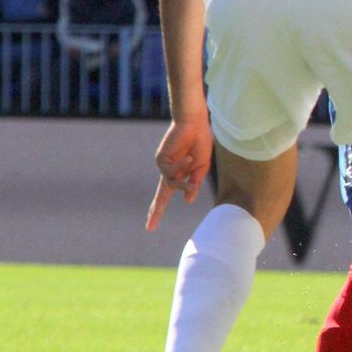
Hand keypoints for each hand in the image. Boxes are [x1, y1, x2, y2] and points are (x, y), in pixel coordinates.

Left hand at [147, 115, 212, 230]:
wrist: (193, 123)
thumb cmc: (199, 143)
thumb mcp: (201, 167)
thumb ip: (195, 183)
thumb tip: (188, 200)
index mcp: (178, 174)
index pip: (166, 195)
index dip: (159, 209)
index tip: (151, 225)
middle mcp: (169, 172)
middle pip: (161, 195)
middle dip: (156, 211)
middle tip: (150, 228)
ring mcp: (164, 166)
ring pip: (172, 183)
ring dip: (185, 178)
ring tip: (194, 159)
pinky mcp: (161, 159)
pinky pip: (170, 171)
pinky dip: (181, 166)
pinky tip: (189, 157)